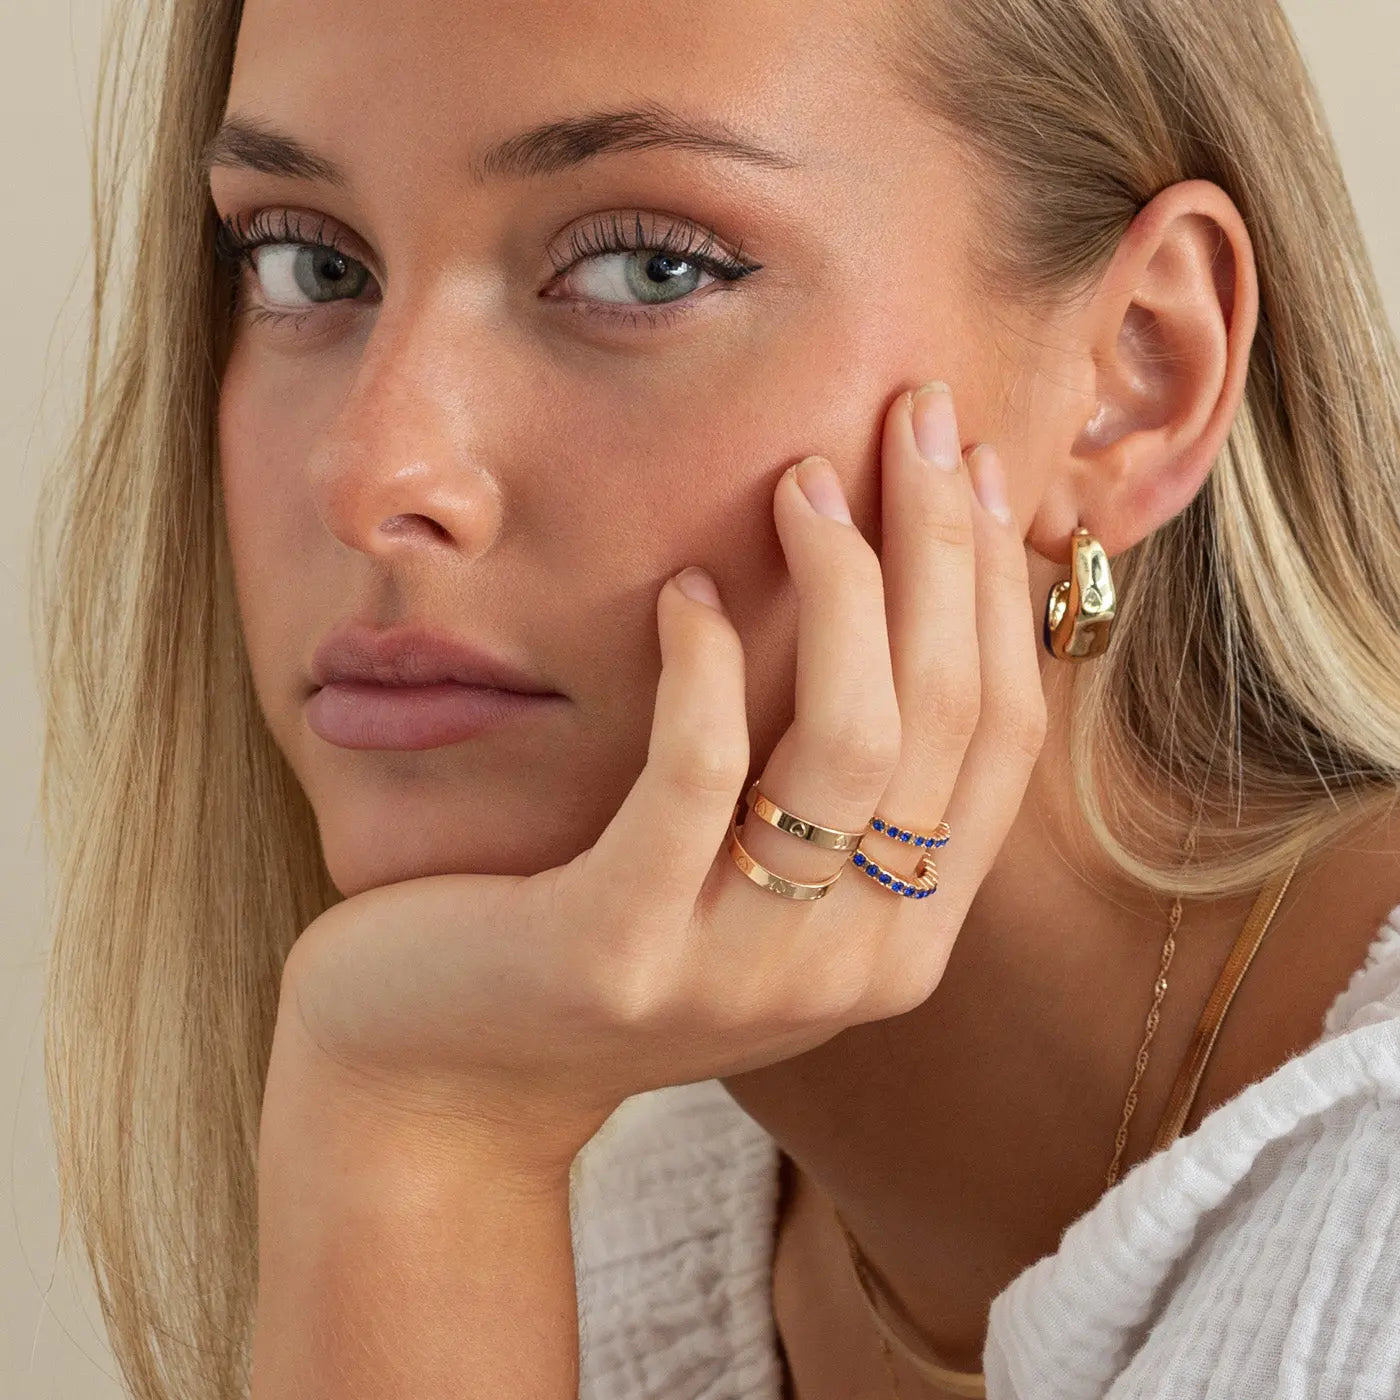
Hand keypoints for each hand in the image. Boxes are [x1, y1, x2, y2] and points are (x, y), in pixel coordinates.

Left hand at [278, 382, 1046, 1177]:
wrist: (446, 1074)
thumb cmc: (602, 935)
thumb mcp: (750, 868)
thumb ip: (834, 778)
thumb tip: (910, 593)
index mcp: (908, 936)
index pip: (1001, 736)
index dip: (1000, 588)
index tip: (978, 464)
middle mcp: (859, 966)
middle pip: (947, 715)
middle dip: (945, 542)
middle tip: (918, 414)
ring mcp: (747, 970)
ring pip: (854, 738)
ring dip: (842, 582)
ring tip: (802, 478)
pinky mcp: (624, 949)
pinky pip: (699, 776)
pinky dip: (702, 667)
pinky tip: (683, 593)